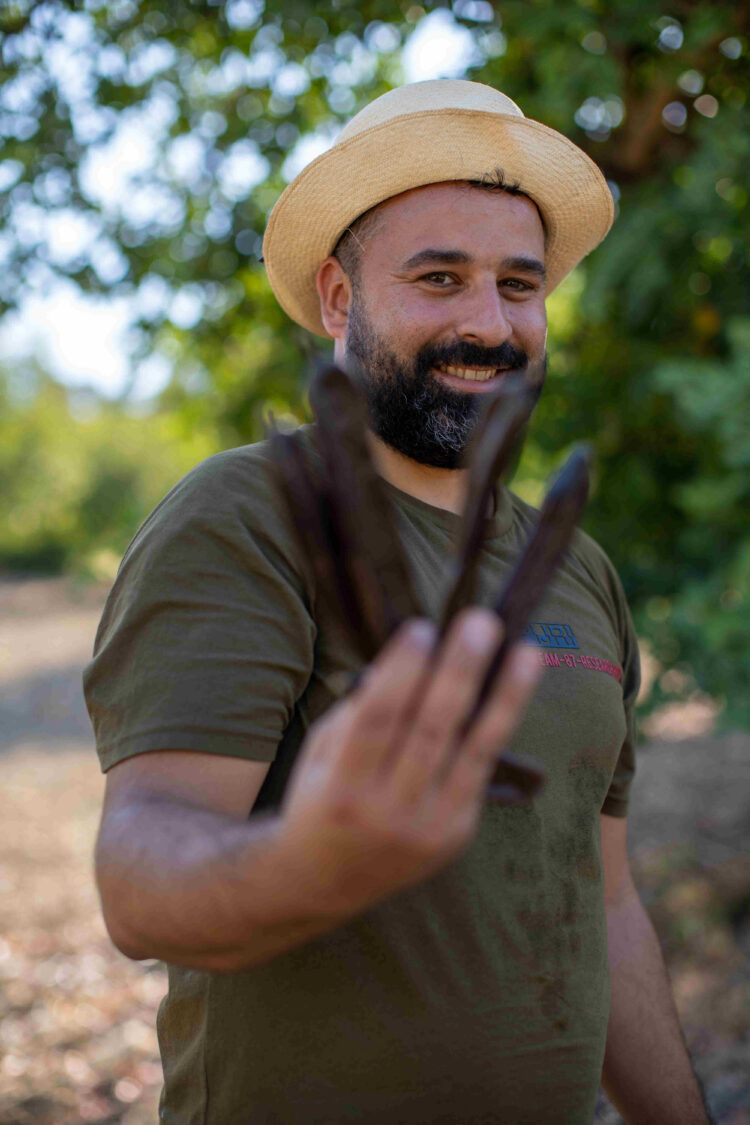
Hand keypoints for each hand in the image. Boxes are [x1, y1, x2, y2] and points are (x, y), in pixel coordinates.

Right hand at [278, 609, 540, 917]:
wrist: (323, 881)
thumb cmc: (319, 798)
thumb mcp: (320, 753)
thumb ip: (358, 712)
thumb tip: (408, 660)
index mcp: (341, 789)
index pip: (376, 722)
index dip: (400, 673)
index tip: (422, 627)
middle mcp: (386, 813)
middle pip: (430, 731)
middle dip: (459, 672)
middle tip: (481, 623)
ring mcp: (426, 828)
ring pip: (471, 751)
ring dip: (503, 696)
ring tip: (525, 652)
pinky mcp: (456, 835)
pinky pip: (480, 771)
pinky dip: (499, 725)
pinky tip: (516, 688)